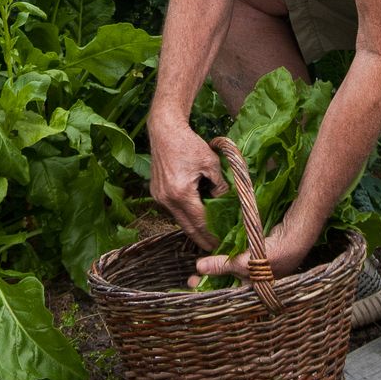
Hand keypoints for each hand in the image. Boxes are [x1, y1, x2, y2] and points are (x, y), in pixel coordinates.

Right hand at [148, 115, 227, 249]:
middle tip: (214, 248)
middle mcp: (167, 199)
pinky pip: (172, 209)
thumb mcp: (211, 163)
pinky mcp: (156, 192)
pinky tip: (194, 214)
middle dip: (201, 239)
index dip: (211, 235)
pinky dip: (184, 214)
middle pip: (187, 227)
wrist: (165, 131)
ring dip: (192, 226)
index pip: (200, 222)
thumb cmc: (189, 143)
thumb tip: (224, 201)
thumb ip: (219, 185)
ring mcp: (159, 197)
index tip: (221, 244)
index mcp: (182, 193)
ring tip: (206, 233)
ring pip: (179, 219)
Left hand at [194, 208, 312, 282]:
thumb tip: (199, 268)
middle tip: (191, 278)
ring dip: (217, 267)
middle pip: (227, 283)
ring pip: (231, 270)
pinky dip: (227, 256)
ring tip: (199, 266)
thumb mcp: (246, 263)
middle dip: (210, 280)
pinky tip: (215, 252)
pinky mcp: (255, 254)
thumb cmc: (274, 256)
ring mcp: (255, 268)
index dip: (210, 290)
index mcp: (253, 290)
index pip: (228, 294)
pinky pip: (237, 257)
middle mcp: (254, 281)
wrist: (295, 236)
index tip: (192, 284)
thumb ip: (224, 266)